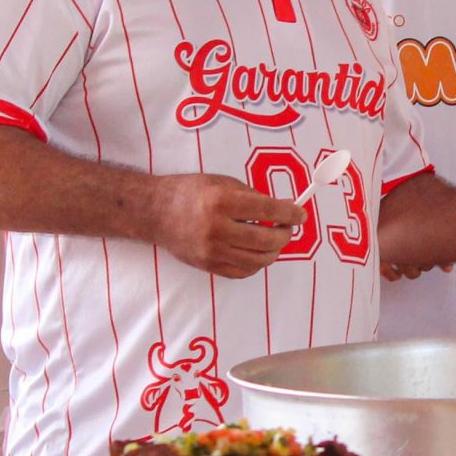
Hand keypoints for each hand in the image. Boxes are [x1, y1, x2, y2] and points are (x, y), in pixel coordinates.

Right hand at [151, 173, 306, 278]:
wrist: (156, 212)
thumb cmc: (191, 192)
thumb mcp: (222, 183)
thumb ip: (254, 196)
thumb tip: (285, 208)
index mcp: (221, 201)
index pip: (267, 210)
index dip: (290, 213)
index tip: (300, 213)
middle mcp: (216, 228)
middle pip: (266, 240)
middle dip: (285, 234)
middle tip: (287, 227)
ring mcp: (211, 250)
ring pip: (258, 260)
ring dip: (274, 251)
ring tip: (274, 240)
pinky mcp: (208, 265)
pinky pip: (243, 272)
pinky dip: (257, 264)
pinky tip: (258, 252)